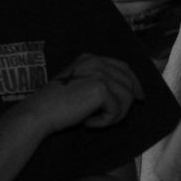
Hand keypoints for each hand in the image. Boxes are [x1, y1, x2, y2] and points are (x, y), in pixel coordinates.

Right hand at [21, 53, 142, 135]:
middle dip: (126, 104)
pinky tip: (88, 122)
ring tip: (95, 121)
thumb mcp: (78, 85)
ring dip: (114, 115)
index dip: (134, 83)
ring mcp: (99, 72)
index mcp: (90, 58)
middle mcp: (96, 61)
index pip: (123, 67)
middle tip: (113, 119)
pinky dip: (105, 122)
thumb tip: (128, 93)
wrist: (40, 112)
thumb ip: (98, 82)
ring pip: (126, 98)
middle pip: (128, 82)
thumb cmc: (55, 105)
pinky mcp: (101, 87)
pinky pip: (116, 110)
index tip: (139, 98)